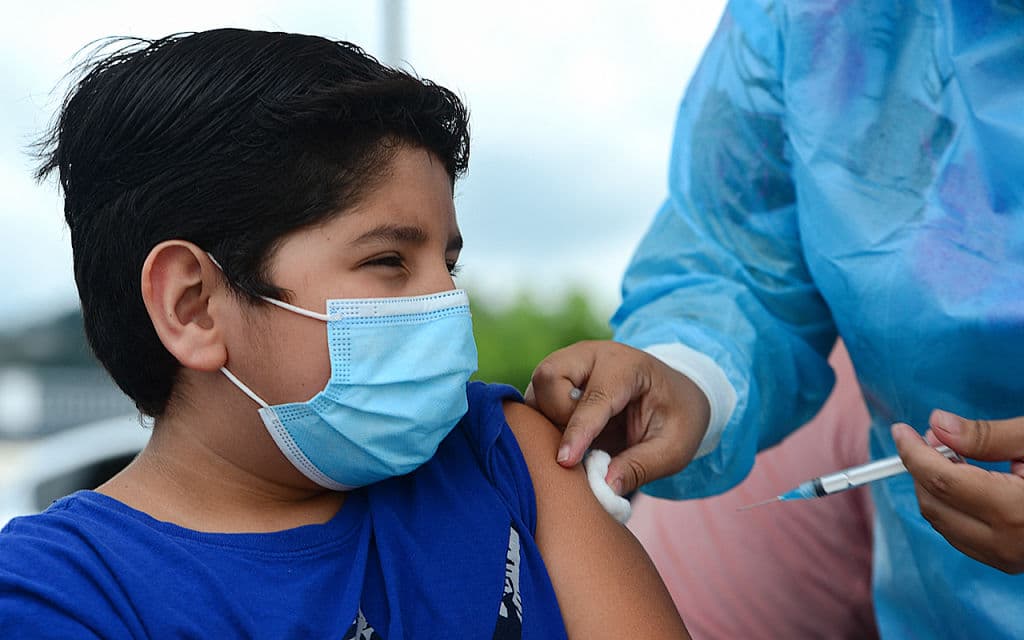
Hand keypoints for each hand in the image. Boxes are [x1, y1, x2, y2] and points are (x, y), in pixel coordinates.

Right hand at [524, 340, 709, 495]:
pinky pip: (534, 400)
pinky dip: (542, 422)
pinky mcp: (557, 380)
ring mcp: (570, 364)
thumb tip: (604, 486)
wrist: (676, 393)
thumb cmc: (677, 418)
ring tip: (577, 444)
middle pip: (549, 376)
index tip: (565, 462)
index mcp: (627, 366)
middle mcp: (592, 355)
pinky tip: (566, 440)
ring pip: (535, 387)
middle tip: (582, 446)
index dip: (578, 432)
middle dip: (556, 416)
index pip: (593, 398)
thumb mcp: (674, 448)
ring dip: (546, 420)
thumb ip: (641, 466)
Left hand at [892, 411, 1023, 573]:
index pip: (940, 479)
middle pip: (934, 503)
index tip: (902, 429)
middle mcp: (1009, 544)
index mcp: (1015, 511)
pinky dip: (953, 506)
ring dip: (936, 487)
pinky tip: (968, 481)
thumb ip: (987, 436)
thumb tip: (938, 425)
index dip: (913, 451)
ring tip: (955, 454)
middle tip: (937, 435)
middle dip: (923, 467)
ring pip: (943, 523)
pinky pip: (962, 536)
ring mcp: (1011, 559)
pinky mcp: (1013, 562)